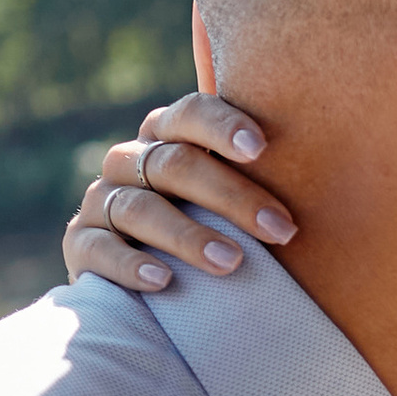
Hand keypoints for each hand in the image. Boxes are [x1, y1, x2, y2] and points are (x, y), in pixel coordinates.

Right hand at [63, 95, 290, 294]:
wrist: (146, 282)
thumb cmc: (207, 224)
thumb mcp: (229, 193)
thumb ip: (253, 161)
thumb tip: (316, 132)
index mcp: (166, 135)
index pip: (190, 114)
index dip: (223, 126)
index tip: (261, 148)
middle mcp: (129, 161)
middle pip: (174, 165)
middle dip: (231, 197)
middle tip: (281, 229)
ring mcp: (100, 201)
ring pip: (139, 209)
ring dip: (188, 236)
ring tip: (232, 263)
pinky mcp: (80, 245)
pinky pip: (99, 250)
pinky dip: (131, 265)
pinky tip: (164, 281)